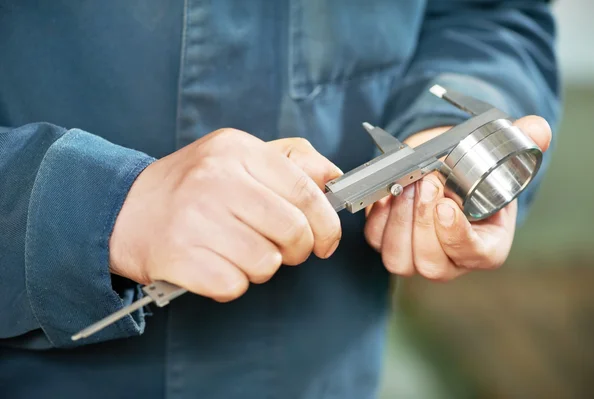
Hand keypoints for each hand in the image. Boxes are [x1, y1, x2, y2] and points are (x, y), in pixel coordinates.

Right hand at [109, 129, 341, 300]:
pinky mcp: (178, 255)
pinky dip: (230, 285)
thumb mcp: (237, 157)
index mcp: (236, 150)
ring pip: (267, 264)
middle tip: (281, 250)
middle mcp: (216, 179)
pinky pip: (234, 286)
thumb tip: (333, 178)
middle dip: (296, 250)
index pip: (305, 190)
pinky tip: (213, 266)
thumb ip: (290, 161)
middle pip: (292, 231)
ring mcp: (195, 217)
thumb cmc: (190, 187)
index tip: (326, 240)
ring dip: (260, 267)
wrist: (121, 209)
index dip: (327, 223)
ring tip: (235, 252)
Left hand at [364, 116, 551, 280]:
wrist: (444, 171)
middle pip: (430, 263)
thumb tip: (536, 129)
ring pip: (398, 258)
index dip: (456, 237)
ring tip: (408, 183)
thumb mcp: (502, 159)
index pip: (473, 255)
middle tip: (427, 182)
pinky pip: (376, 240)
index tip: (447, 207)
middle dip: (423, 221)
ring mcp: (415, 256)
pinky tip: (387, 190)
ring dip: (399, 219)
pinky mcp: (388, 243)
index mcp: (485, 248)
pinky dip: (379, 215)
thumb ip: (522, 144)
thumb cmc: (475, 173)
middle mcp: (450, 261)